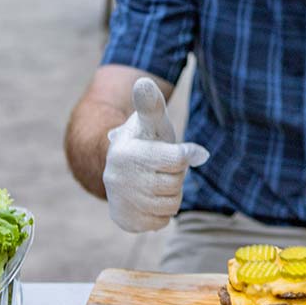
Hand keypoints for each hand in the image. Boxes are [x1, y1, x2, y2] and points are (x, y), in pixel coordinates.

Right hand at [103, 78, 209, 232]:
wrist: (118, 167)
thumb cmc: (144, 141)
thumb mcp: (150, 122)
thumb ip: (151, 105)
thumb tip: (144, 83)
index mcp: (127, 152)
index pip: (177, 159)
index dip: (185, 155)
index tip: (187, 150)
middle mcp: (118, 178)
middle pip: (174, 185)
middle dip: (175, 176)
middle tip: (162, 168)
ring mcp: (120, 201)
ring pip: (170, 205)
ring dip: (170, 195)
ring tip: (156, 181)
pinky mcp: (124, 220)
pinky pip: (161, 222)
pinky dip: (161, 213)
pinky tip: (150, 198)